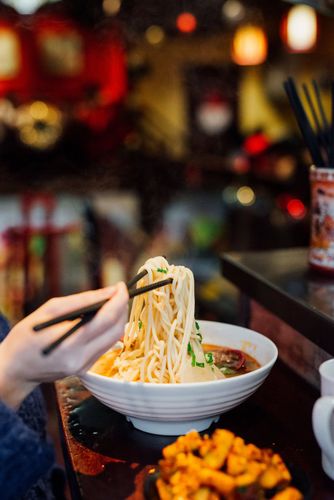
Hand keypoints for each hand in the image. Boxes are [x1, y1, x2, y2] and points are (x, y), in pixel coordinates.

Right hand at [0, 283, 128, 408]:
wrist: (14, 369)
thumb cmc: (27, 336)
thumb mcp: (48, 310)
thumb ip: (81, 301)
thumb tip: (109, 292)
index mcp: (69, 343)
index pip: (106, 319)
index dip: (119, 300)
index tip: (121, 286)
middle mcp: (80, 359)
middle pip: (116, 330)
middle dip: (122, 307)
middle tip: (118, 292)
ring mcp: (84, 367)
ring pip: (114, 338)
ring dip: (117, 318)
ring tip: (111, 302)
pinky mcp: (85, 370)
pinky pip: (104, 346)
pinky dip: (107, 329)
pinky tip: (101, 318)